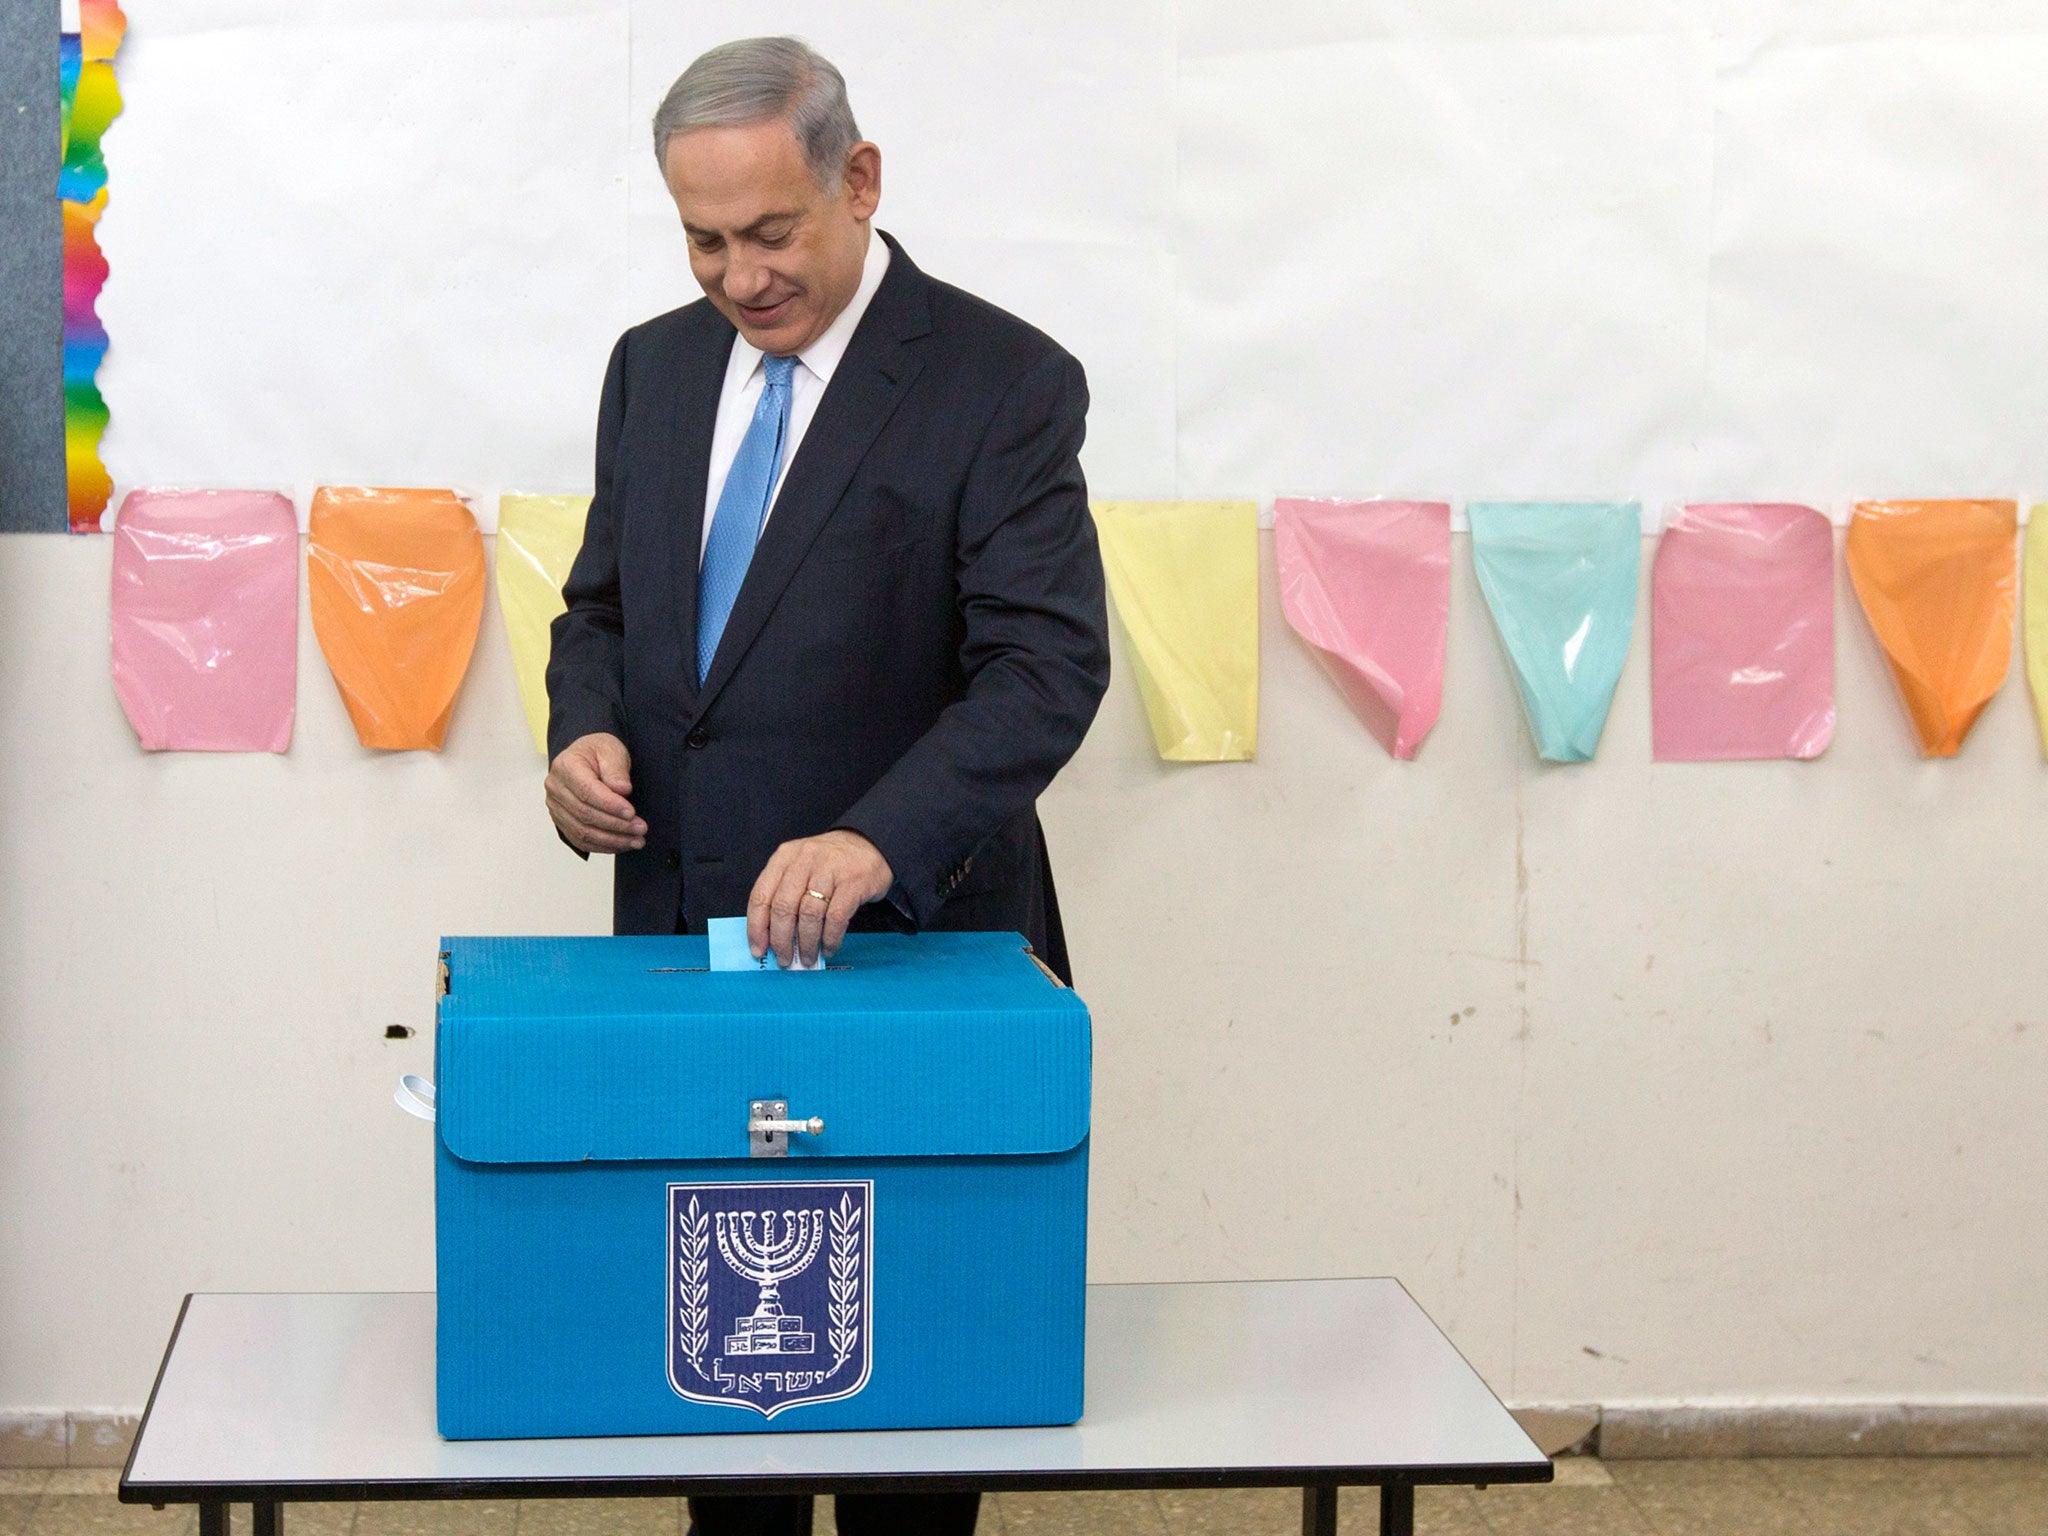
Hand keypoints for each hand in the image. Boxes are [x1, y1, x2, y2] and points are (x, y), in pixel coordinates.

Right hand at [545, 733, 646, 853]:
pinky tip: (622, 845)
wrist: (586, 758)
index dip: (609, 805)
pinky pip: (580, 840)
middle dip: (616, 825)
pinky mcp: (562, 821)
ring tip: (637, 841)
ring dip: (612, 840)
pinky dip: (602, 846)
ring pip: (582, 831)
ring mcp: (556, 807)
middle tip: (641, 828)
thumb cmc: (599, 752)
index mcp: (566, 766)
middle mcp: (555, 788)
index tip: (631, 812)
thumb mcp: (612, 750)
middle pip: (584, 814)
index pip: (586, 791)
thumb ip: (616, 769)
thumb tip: (622, 790)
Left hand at [748, 830, 893, 968]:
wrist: (870, 844)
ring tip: (807, 957)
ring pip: (809, 915)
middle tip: (784, 959)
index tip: (759, 949)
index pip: (761, 896)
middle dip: (781, 940)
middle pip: (784, 908)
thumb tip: (772, 937)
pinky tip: (828, 947)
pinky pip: (836, 918)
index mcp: (784, 857)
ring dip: (806, 943)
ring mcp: (830, 869)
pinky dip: (830, 938)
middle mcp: (804, 860)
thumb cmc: (831, 862)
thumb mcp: (800, 866)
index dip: (757, 927)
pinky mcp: (853, 882)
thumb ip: (784, 894)